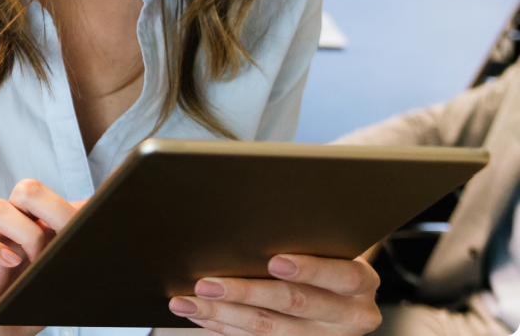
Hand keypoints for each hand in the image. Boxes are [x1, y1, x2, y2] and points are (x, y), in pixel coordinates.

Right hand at [0, 179, 85, 335]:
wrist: (3, 330)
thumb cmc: (35, 297)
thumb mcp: (63, 269)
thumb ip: (76, 240)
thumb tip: (98, 212)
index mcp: (35, 222)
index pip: (52, 191)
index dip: (68, 205)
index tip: (83, 230)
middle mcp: (12, 227)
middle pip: (26, 189)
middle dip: (51, 210)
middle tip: (62, 241)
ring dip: (24, 232)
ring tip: (37, 261)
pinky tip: (11, 263)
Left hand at [168, 254, 381, 335]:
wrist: (343, 298)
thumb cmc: (327, 259)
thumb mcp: (331, 247)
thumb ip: (306, 239)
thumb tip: (248, 223)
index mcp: (361, 283)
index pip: (342, 276)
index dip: (310, 270)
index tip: (274, 261)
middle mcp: (350, 316)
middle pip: (295, 304)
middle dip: (246, 293)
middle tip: (207, 284)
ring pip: (269, 329)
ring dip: (222, 314)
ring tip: (187, 302)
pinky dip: (223, 326)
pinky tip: (198, 314)